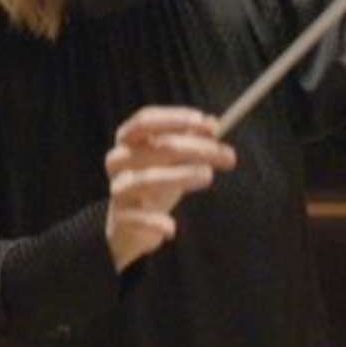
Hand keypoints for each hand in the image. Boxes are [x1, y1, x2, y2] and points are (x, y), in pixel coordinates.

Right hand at [104, 106, 236, 270]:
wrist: (130, 227)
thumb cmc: (157, 183)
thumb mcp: (175, 160)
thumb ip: (192, 140)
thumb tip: (213, 123)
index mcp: (129, 141)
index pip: (145, 121)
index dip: (174, 118)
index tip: (206, 123)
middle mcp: (119, 161)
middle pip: (156, 147)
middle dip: (195, 148)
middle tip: (227, 155)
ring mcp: (118, 189)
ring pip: (146, 179)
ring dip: (181, 176)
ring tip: (208, 176)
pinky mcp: (120, 218)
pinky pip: (136, 218)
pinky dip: (155, 222)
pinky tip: (172, 228)